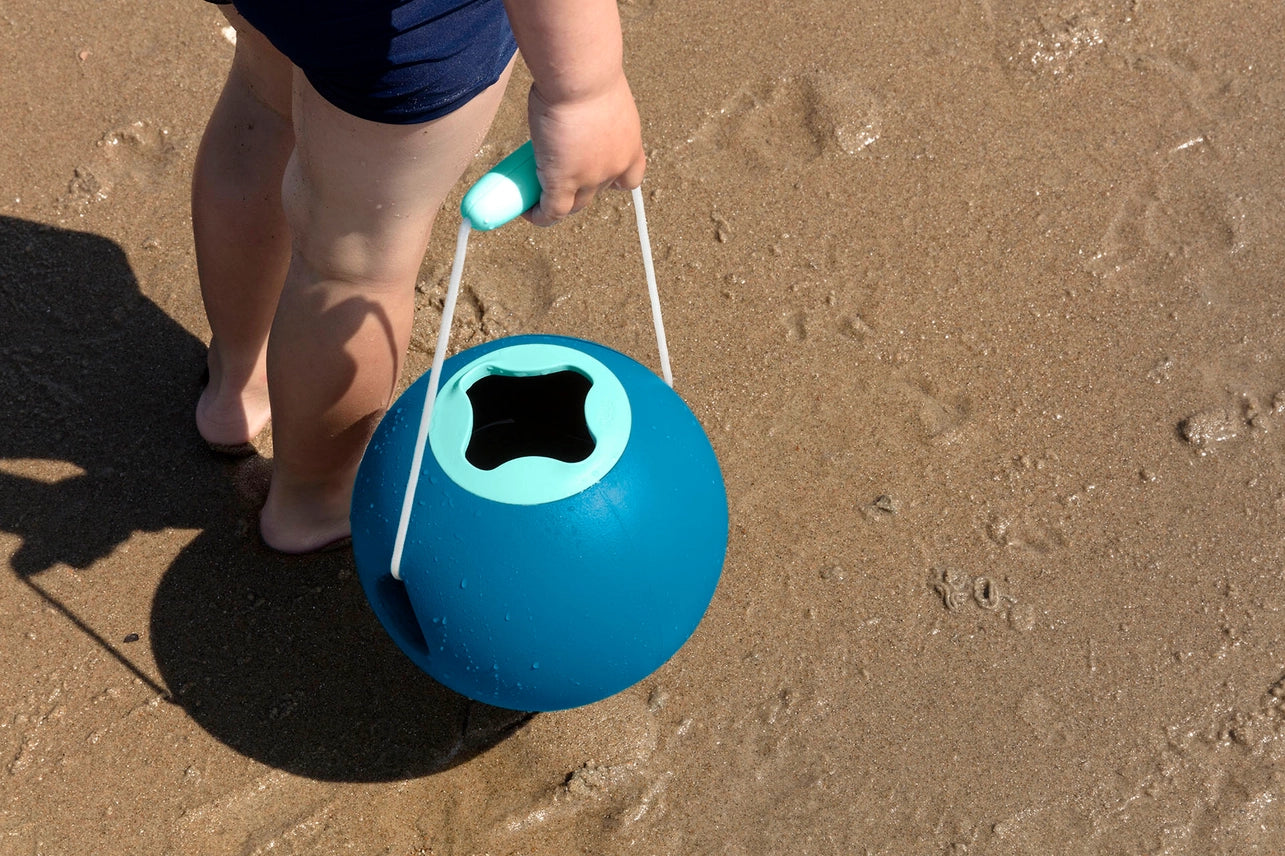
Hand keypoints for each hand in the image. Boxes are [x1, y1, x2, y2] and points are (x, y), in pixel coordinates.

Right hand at [524, 72, 645, 225]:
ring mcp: (590, 178)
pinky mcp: (564, 183)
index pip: (630, 177)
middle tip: (553, 173)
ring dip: (555, 204)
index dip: (614, 181)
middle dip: (577, 189)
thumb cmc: (586, 73)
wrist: (580, 78)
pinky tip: (527, 212)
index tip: (601, 177)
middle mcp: (615, 166)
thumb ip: (588, 106)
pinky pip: (552, 211)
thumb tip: (568, 97)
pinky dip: (540, 215)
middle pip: (596, 193)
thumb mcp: (597, 94)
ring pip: (573, 206)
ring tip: (534, 194)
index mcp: (629, 144)